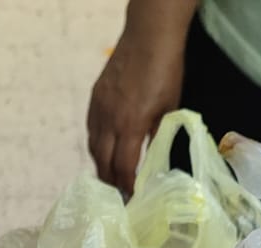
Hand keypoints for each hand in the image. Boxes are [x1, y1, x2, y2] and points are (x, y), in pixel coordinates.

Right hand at [87, 25, 185, 193]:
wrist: (148, 37)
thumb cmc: (165, 70)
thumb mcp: (168, 108)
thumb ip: (157, 135)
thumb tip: (151, 157)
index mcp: (130, 125)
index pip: (123, 167)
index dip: (126, 186)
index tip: (131, 197)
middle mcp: (109, 120)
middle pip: (102, 163)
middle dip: (110, 182)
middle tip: (118, 195)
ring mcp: (98, 109)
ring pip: (94, 147)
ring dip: (101, 165)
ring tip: (110, 177)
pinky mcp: (95, 98)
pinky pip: (91, 130)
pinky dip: (97, 145)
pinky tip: (105, 150)